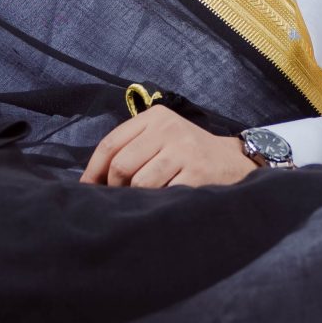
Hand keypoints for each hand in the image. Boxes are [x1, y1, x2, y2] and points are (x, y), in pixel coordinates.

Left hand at [81, 107, 256, 188]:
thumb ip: (132, 148)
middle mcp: (168, 128)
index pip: (110, 144)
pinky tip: (162, 205)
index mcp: (154, 117)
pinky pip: (163, 194)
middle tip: (120, 199)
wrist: (234, 162)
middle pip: (121, 166)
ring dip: (136, 199)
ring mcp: (184, 150)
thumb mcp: (162, 137)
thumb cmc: (188, 153)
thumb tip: (91, 180)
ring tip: (143, 202)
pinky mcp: (197, 171)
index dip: (93, 172)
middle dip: (114, 188)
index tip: (87, 189)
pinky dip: (157, 204)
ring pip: (140, 183)